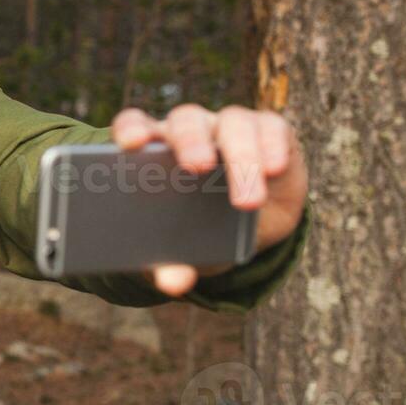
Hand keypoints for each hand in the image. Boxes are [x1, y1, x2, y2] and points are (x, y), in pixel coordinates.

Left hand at [111, 103, 308, 296]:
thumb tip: (172, 283)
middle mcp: (189, 130)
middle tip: (196, 167)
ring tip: (247, 200)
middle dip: (190, 141)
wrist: (248, 226)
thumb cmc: (197, 229)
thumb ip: (169, 264)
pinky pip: (271, 128)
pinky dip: (273, 146)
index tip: (131, 144)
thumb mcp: (181, 249)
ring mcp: (229, 125)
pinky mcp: (268, 130)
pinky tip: (274, 169)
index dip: (131, 129)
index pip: (134, 125)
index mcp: (153, 151)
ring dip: (241, 157)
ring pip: (233, 124)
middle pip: (186, 121)